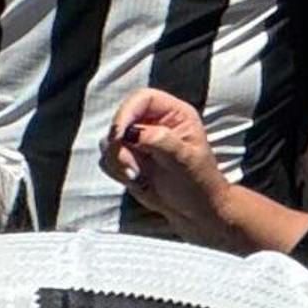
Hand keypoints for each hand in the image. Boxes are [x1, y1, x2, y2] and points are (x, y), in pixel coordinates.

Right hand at [103, 91, 235, 240]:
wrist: (194, 209)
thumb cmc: (199, 181)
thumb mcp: (185, 160)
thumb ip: (160, 141)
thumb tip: (133, 131)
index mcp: (175, 114)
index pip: (142, 98)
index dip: (126, 112)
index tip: (119, 134)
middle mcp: (155, 122)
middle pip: (120, 119)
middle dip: (119, 145)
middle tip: (134, 168)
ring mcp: (139, 140)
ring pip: (109, 141)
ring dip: (119, 161)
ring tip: (140, 176)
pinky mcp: (128, 157)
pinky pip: (108, 159)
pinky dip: (117, 171)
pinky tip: (137, 180)